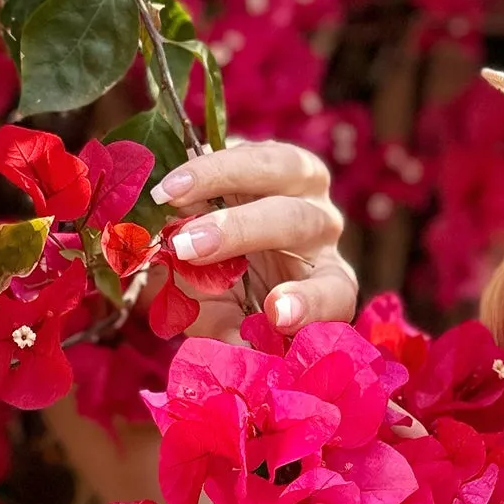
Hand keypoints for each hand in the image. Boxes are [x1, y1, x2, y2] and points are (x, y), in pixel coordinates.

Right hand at [148, 137, 357, 337]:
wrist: (201, 251)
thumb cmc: (220, 298)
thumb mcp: (221, 323)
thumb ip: (228, 337)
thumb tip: (235, 355)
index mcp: (325, 283)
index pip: (334, 292)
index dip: (310, 303)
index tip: (275, 315)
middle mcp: (322, 231)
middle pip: (297, 221)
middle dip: (242, 231)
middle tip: (190, 247)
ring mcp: (303, 185)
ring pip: (280, 168)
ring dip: (220, 179)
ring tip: (171, 198)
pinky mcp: (272, 155)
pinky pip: (248, 149)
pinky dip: (205, 164)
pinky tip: (170, 183)